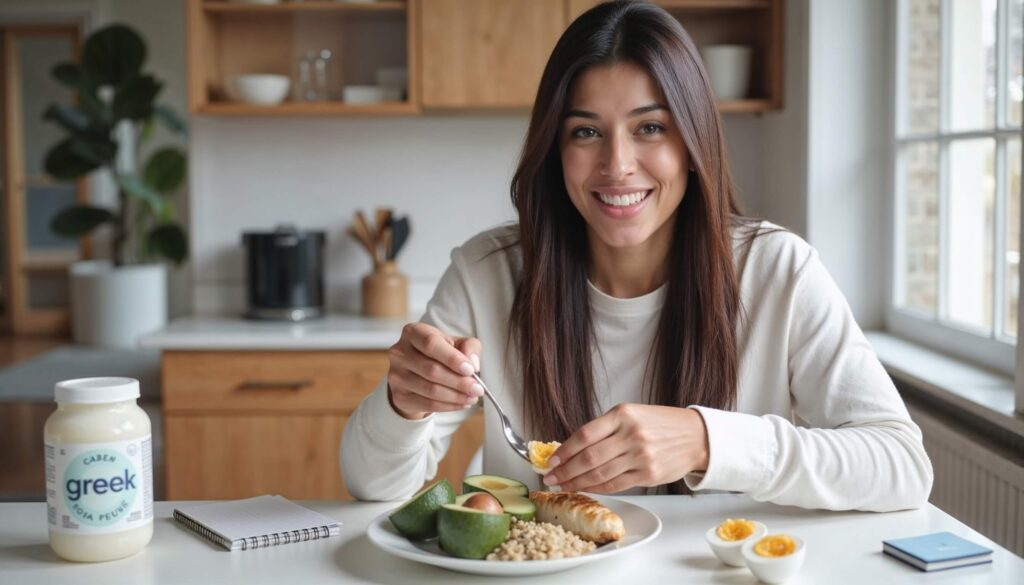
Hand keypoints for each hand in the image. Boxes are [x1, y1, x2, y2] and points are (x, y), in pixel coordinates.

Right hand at [386, 322, 482, 419]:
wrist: (416, 373)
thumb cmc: (440, 354)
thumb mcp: (457, 343)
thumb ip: (469, 346)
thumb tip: (473, 363)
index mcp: (413, 332)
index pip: (431, 344)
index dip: (452, 358)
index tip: (471, 370)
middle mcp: (399, 352)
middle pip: (432, 370)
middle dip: (459, 382)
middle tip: (478, 389)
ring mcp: (396, 375)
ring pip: (431, 390)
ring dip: (457, 396)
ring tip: (472, 397)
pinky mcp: (398, 395)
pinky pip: (427, 404)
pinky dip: (449, 406)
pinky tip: (461, 404)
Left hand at [542, 404, 708, 492]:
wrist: (695, 436)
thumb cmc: (659, 424)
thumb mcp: (632, 414)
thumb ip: (605, 428)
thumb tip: (571, 447)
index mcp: (623, 415)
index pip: (585, 435)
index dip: (564, 450)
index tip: (551, 460)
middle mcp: (631, 435)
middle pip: (588, 458)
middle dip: (565, 470)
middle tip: (550, 478)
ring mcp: (640, 456)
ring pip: (599, 474)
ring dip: (576, 482)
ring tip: (562, 486)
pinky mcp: (648, 475)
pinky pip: (614, 484)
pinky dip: (596, 488)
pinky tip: (584, 488)